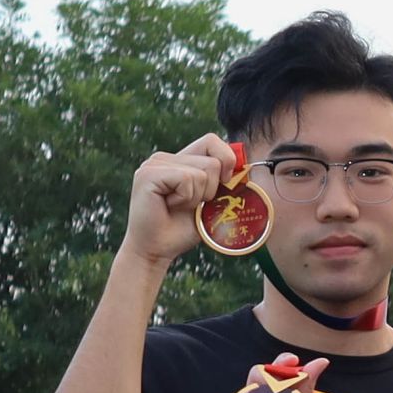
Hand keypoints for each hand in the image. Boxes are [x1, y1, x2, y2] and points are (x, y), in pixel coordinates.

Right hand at [122, 136, 233, 269]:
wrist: (156, 251)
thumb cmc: (182, 229)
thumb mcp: (210, 201)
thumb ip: (221, 181)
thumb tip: (245, 166)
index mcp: (178, 160)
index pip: (212, 141)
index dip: (227, 160)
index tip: (224, 184)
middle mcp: (164, 157)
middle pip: (213, 159)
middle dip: (212, 189)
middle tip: (190, 205)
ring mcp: (154, 164)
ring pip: (203, 171)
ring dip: (198, 196)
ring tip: (178, 206)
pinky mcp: (148, 174)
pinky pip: (187, 179)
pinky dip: (186, 198)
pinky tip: (169, 206)